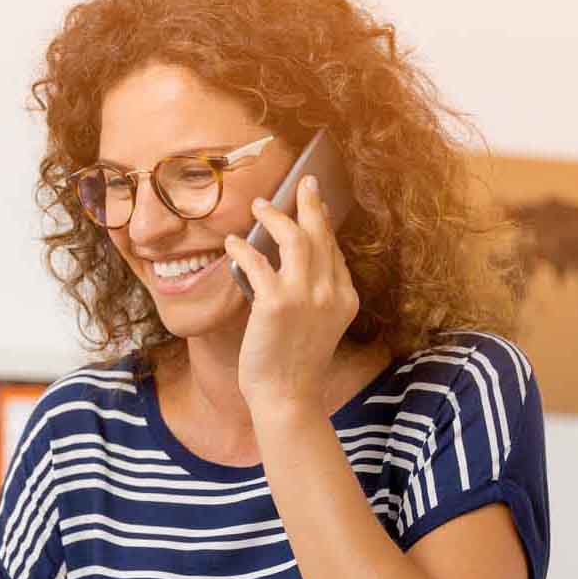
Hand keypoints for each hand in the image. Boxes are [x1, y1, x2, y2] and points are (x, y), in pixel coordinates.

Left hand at [223, 176, 359, 414]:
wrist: (286, 396)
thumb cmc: (294, 363)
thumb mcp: (319, 325)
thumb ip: (314, 294)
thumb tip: (290, 261)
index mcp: (345, 299)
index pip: (333, 250)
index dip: (322, 223)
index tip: (313, 205)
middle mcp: (330, 293)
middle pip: (321, 234)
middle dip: (310, 203)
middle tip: (302, 182)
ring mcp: (305, 297)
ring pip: (294, 238)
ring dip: (275, 217)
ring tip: (258, 207)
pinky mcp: (275, 305)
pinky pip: (257, 263)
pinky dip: (242, 249)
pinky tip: (232, 244)